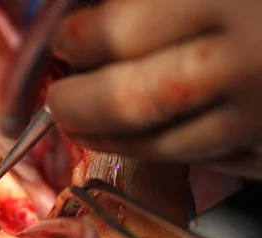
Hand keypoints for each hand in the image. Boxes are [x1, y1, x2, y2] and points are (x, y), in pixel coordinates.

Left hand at [47, 0, 261, 178]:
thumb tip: (95, 19)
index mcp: (230, 1)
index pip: (120, 33)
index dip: (76, 41)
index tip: (65, 43)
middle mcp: (246, 66)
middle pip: (127, 100)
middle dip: (76, 104)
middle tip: (58, 101)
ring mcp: (259, 118)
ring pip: (158, 145)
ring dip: (106, 139)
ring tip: (82, 126)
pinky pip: (201, 162)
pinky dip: (158, 151)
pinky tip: (140, 136)